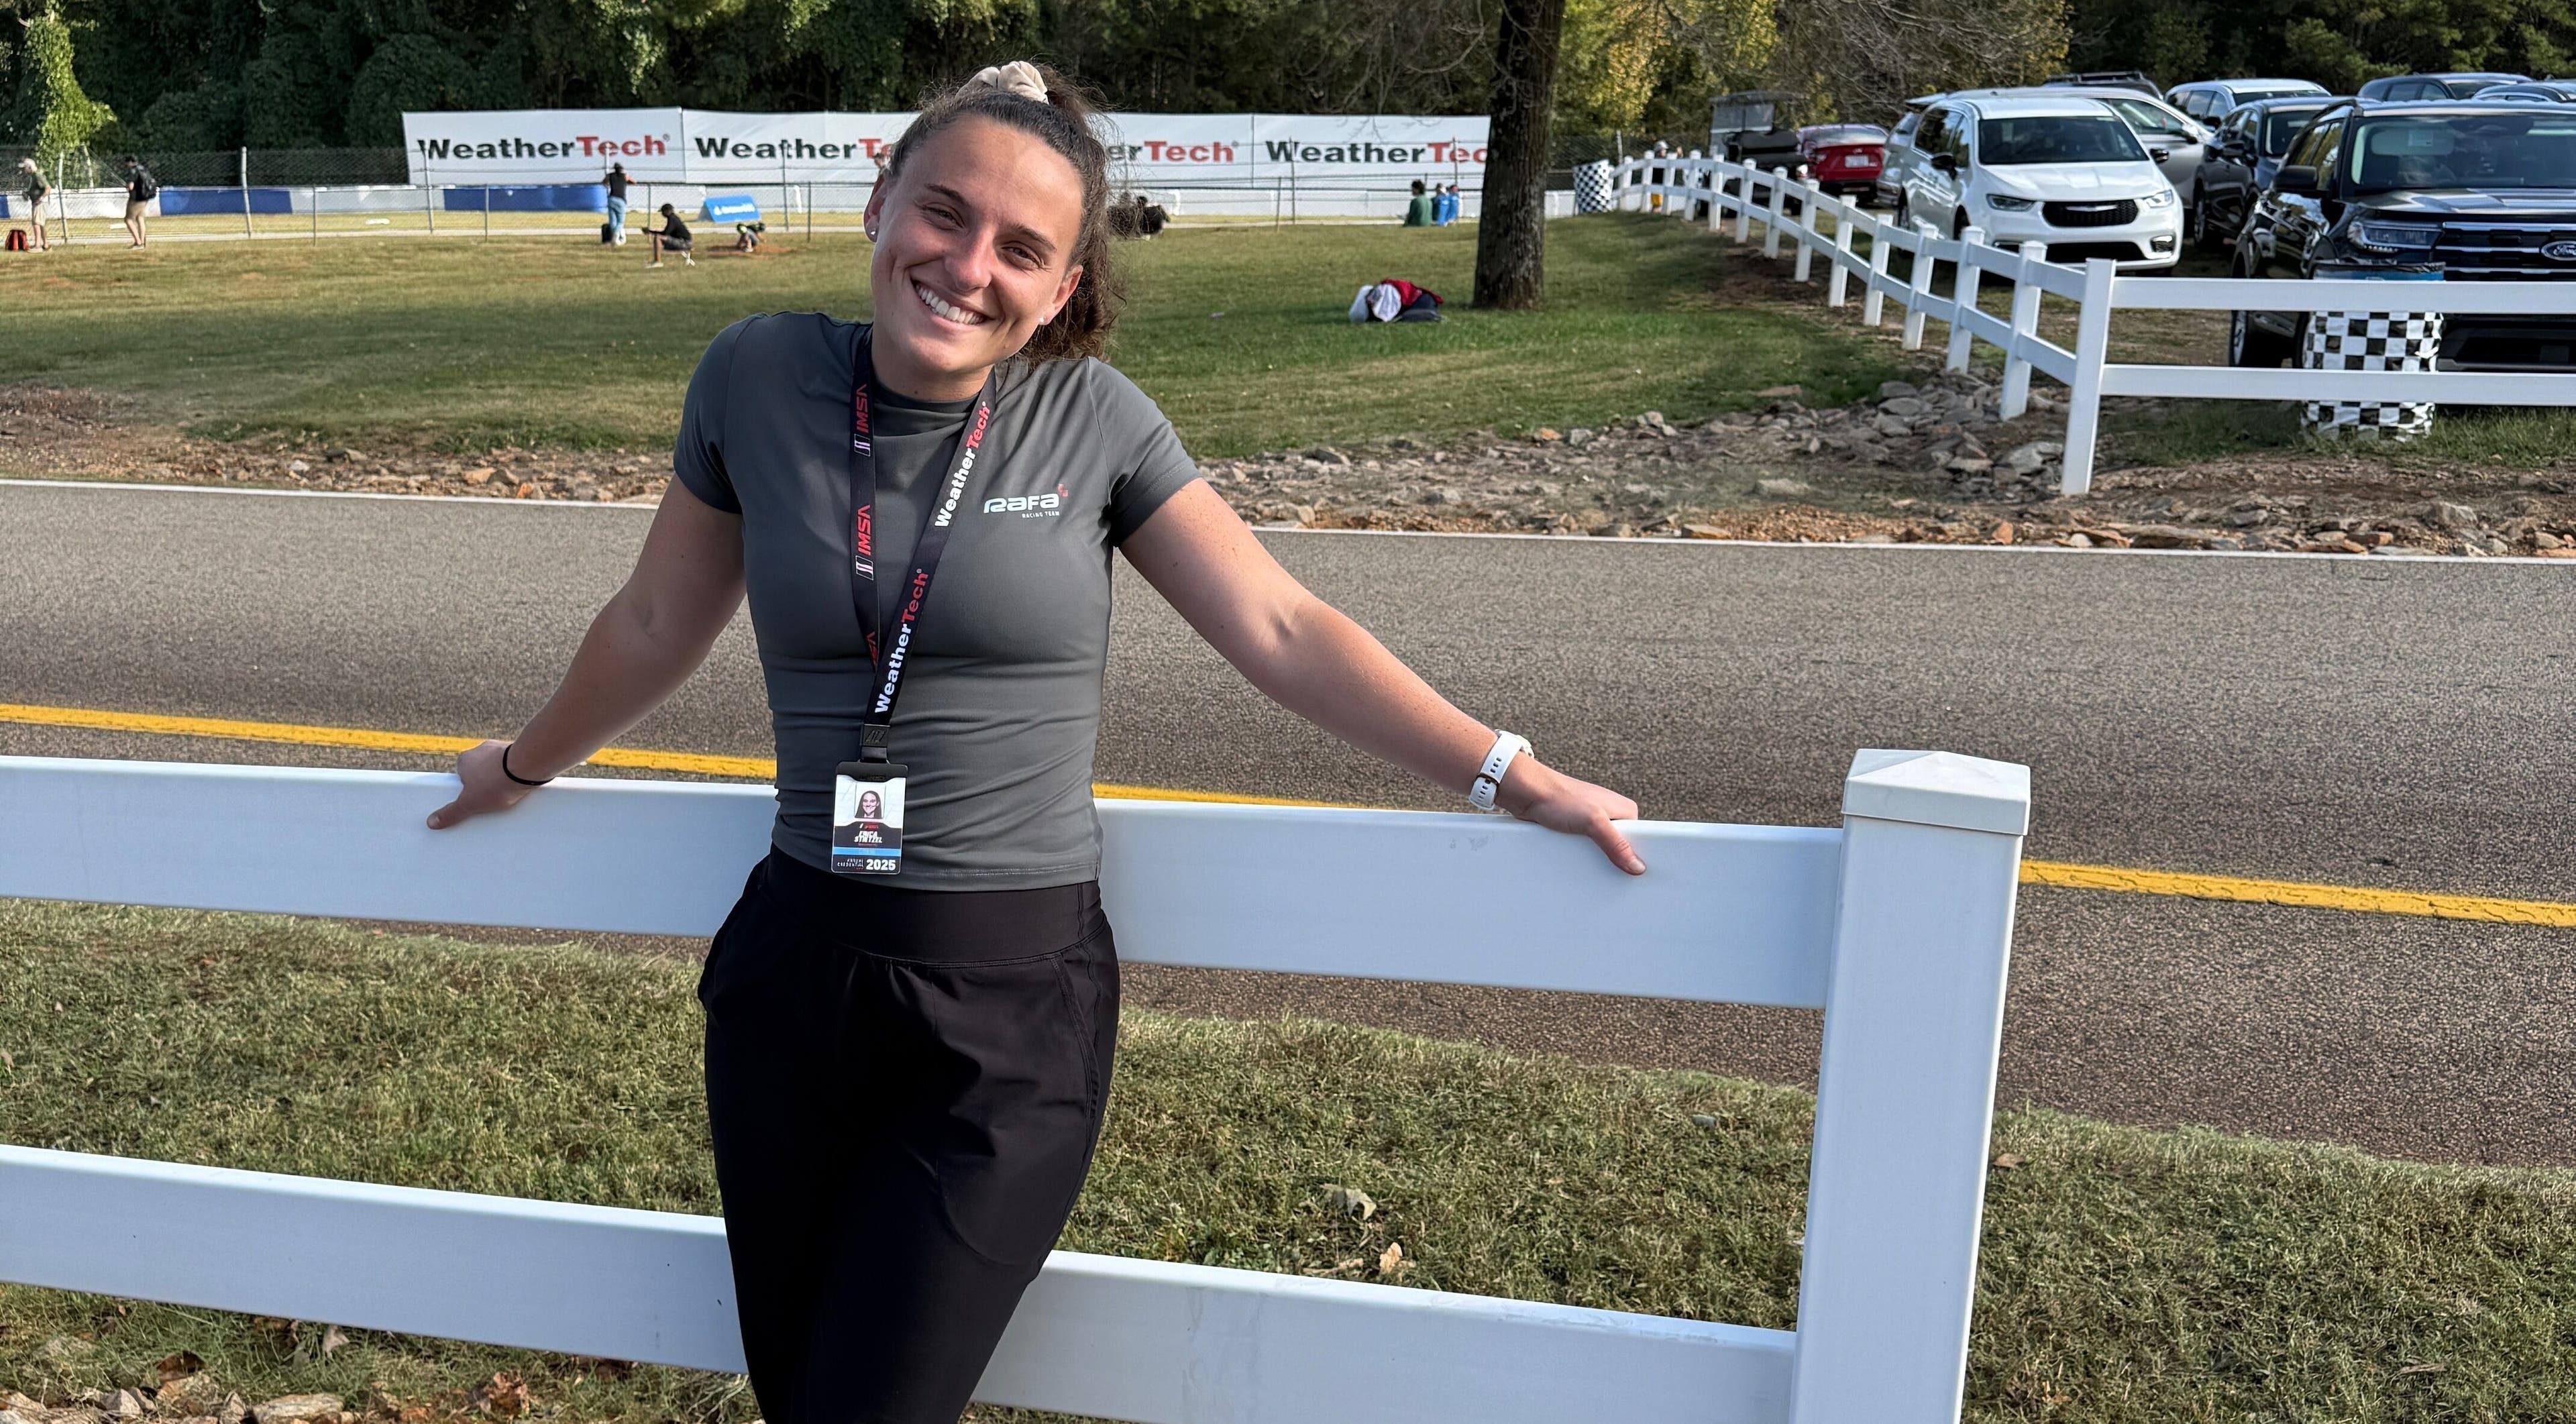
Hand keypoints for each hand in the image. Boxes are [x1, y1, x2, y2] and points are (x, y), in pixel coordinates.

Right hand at [426, 740, 538, 830]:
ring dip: (503, 779)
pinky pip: (515, 766)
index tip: (475, 798)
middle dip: (486, 785)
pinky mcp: (520, 752)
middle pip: (481, 772)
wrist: (528, 766)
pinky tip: (521, 787)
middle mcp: (482, 750)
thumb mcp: (470, 803)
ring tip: (508, 795)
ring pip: (499, 769)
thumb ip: (451, 813)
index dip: (468, 789)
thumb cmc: (497, 781)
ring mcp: (502, 749)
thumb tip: (432, 822)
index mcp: (465, 759)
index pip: (462, 776)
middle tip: (491, 800)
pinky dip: (517, 775)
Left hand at [1497, 758, 1646, 875]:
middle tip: (1605, 872)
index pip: (1640, 841)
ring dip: (1593, 859)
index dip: (1635, 859)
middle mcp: (1612, 816)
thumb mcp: (1593, 822)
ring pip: (1600, 852)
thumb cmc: (1560, 797)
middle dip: (1612, 860)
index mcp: (1625, 810)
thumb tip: (1637, 866)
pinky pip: (1584, 850)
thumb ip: (1616, 844)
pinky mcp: (1577, 830)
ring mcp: (1593, 823)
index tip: (1632, 876)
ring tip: (1586, 864)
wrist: (1528, 793)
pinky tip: (1575, 862)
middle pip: (1620, 849)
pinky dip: (1579, 856)